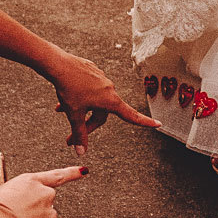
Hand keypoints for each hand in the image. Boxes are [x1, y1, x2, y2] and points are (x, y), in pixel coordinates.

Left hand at [45, 51, 159, 154]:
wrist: (59, 65)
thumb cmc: (69, 89)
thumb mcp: (74, 114)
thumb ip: (79, 134)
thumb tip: (81, 152)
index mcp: (110, 100)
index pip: (131, 115)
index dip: (145, 122)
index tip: (158, 124)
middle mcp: (109, 89)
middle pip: (102, 113)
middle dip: (87, 125)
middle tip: (70, 138)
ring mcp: (101, 79)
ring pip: (93, 101)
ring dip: (80, 110)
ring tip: (61, 111)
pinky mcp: (92, 71)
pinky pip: (88, 89)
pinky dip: (78, 97)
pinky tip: (63, 98)